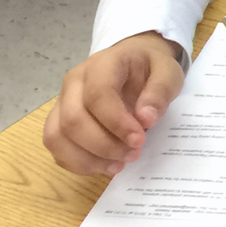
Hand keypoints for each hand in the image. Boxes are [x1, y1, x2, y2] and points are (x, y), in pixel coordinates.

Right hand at [43, 31, 186, 175]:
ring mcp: (61, 102)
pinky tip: (104, 164)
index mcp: (102, 64)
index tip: (139, 140)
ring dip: (87, 159)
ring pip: (57, 137)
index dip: (116, 123)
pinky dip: (78, 163)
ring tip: (119, 164)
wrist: (133, 62)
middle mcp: (73, 82)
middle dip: (103, 145)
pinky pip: (57, 148)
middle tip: (133, 154)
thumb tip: (145, 119)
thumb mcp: (168, 72)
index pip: (98, 95)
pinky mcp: (58, 121)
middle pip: (73, 120)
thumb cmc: (149, 67)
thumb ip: (159, 92)